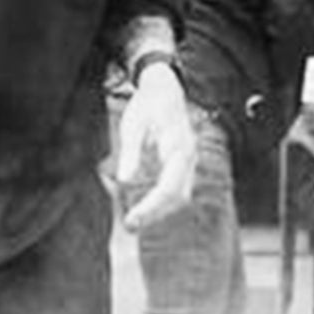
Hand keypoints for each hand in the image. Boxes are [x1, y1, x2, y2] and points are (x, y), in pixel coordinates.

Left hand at [115, 62, 196, 231]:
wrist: (164, 88)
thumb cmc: (146, 105)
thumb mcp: (132, 124)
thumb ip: (130, 152)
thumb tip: (123, 181)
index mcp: (178, 148)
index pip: (168, 188)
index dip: (150, 208)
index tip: (131, 219)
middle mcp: (189, 158)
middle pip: (178, 197)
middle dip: (155, 214)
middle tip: (129, 225)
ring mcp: (189, 161)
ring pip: (181, 196)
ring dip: (159, 211)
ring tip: (134, 221)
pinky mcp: (183, 163)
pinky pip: (178, 189)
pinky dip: (163, 202)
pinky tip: (145, 209)